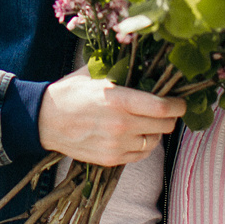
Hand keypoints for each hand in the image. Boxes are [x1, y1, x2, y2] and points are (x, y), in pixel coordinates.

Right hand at [37, 67, 184, 165]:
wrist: (44, 121)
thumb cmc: (70, 93)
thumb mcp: (94, 74)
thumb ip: (121, 71)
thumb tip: (147, 63)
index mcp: (118, 100)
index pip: (162, 107)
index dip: (178, 105)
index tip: (180, 101)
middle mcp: (120, 125)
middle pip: (164, 126)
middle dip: (170, 117)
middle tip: (165, 110)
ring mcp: (116, 145)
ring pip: (155, 142)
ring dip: (156, 132)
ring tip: (147, 122)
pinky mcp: (111, 159)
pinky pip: (140, 155)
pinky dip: (143, 145)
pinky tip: (135, 135)